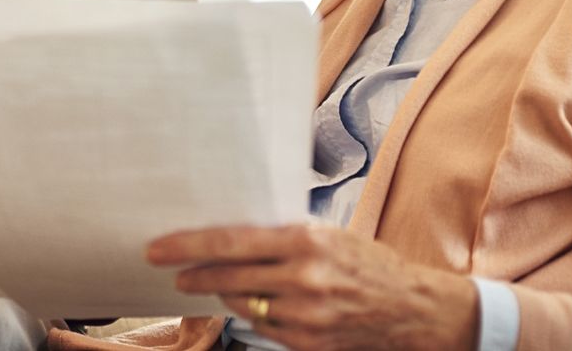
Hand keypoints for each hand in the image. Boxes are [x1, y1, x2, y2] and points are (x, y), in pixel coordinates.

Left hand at [146, 224, 478, 350]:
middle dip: (191, 273)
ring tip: (211, 282)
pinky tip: (250, 301)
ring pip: (241, 303)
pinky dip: (252, 313)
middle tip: (168, 268)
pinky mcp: (308, 343)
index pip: (231, 242)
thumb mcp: (328, 234)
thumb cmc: (368, 263)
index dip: (188, 246)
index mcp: (305, 240)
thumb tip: (232, 232)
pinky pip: (263, 327)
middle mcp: (303, 277)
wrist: (413, 308)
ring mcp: (305, 315)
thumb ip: (283, 235)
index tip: (159, 248)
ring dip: (221, 292)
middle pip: (227, 275)